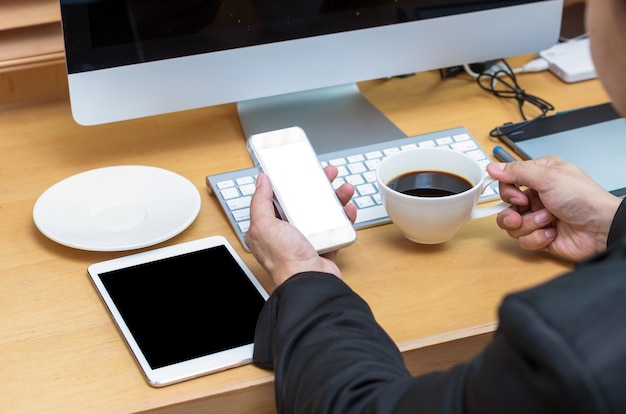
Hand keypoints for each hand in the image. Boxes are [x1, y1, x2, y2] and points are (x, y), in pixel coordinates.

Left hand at [244, 166, 356, 285]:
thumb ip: (260, 202)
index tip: (300, 172)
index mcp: (270, 228)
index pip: (278, 200)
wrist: (308, 282)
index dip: (289, 184)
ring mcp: (307, 241)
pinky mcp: (325, 248)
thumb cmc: (284, 259)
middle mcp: (288, 234)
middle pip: (304, 203)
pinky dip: (345, 218)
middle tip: (327, 175)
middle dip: (317, 187)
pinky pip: (337, 229)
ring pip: (323, 213)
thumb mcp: (263, 225)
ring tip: (344, 189)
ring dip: (335, 199)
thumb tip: (261, 181)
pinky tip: (349, 209)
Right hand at [486, 156, 621, 259]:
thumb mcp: (547, 178)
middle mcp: (537, 196)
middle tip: (525, 209)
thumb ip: (516, 172)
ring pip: (512, 225)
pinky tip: (552, 233)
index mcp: (539, 176)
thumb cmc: (583, 199)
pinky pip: (522, 240)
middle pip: (506, 205)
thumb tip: (492, 167)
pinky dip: (536, 238)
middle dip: (514, 211)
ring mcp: (538, 216)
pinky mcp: (540, 235)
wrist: (601, 229)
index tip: (518, 195)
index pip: (507, 182)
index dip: (508, 191)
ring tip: (548, 221)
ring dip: (529, 224)